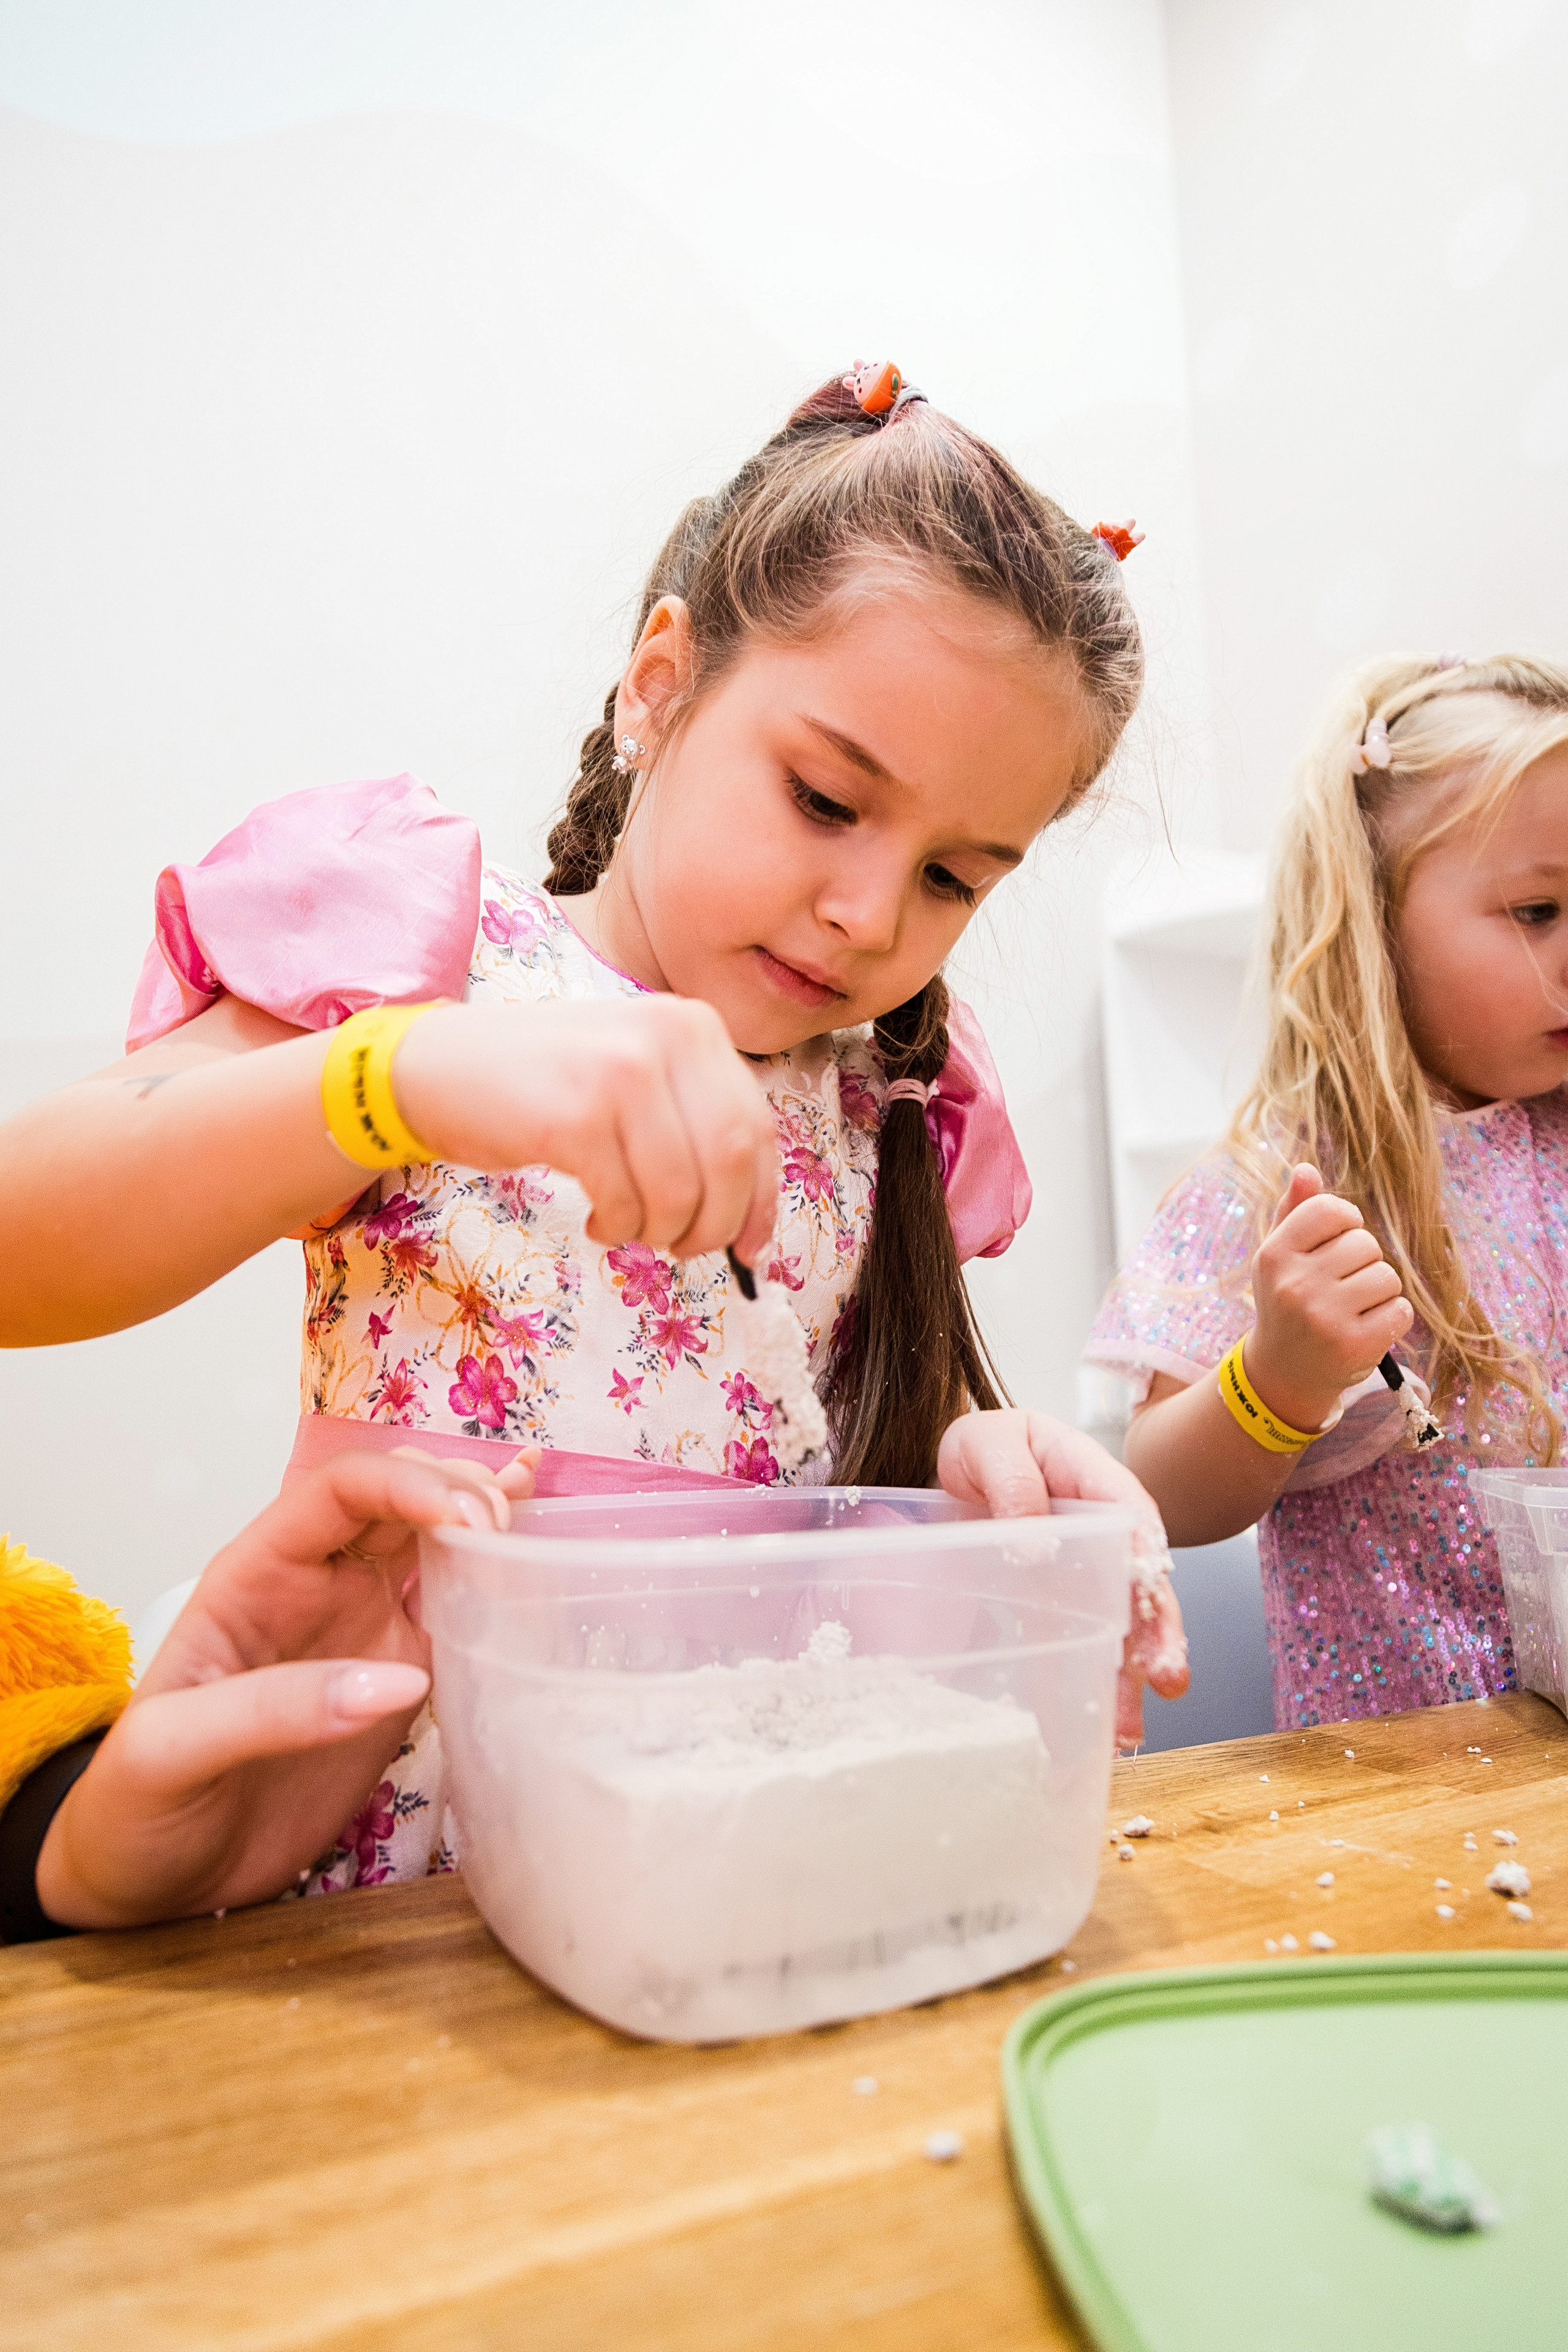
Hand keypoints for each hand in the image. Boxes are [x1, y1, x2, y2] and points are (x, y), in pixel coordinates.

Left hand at [35, 1448, 536, 1929]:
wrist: (152, 1881)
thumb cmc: (134, 1807)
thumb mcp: (170, 1752)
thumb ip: (269, 1711)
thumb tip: (396, 1680)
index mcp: (254, 1576)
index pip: (336, 1493)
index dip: (404, 1484)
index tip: (465, 1518)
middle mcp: (315, 1587)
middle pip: (397, 1500)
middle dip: (458, 1492)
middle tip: (507, 1531)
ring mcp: (359, 1632)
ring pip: (433, 1546)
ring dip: (484, 1520)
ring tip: (538, 1515)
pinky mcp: (396, 1686)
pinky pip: (453, 1618)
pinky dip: (496, 1584)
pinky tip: (536, 1554)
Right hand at [394, 997, 778, 1264]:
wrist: (434, 1066)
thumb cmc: (543, 1081)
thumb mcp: (636, 1073)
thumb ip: (695, 1121)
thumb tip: (751, 1220)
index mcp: (693, 1024)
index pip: (759, 1127)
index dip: (761, 1200)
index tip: (751, 1247)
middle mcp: (665, 1037)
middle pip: (731, 1164)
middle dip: (714, 1225)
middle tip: (682, 1247)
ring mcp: (620, 1073)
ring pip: (681, 1193)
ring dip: (657, 1231)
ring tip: (626, 1225)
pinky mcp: (575, 1117)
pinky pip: (625, 1203)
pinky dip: (617, 1226)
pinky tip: (595, 1216)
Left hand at [937, 1409, 1189, 1750]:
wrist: (957, 1471)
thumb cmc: (985, 1447)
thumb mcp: (988, 1443)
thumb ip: (1013, 1480)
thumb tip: (1036, 1544)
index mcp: (1094, 1480)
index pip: (1134, 1516)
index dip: (1148, 1554)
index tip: (1156, 1588)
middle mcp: (1103, 1536)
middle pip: (1138, 1587)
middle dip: (1156, 1637)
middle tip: (1167, 1681)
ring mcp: (1083, 1578)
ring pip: (1113, 1632)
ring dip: (1122, 1683)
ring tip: (1125, 1734)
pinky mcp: (1057, 1611)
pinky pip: (1073, 1652)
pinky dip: (1076, 1693)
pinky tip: (1076, 1736)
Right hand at [1247, 1164, 1411, 1431]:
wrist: (1283, 1373)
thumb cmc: (1287, 1303)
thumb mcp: (1280, 1258)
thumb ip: (1294, 1212)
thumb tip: (1306, 1169)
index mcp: (1274, 1255)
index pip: (1332, 1211)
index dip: (1346, 1222)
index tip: (1338, 1242)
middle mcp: (1295, 1284)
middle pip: (1364, 1243)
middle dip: (1363, 1261)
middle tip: (1341, 1286)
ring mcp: (1324, 1317)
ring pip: (1386, 1276)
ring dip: (1380, 1290)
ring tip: (1354, 1307)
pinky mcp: (1354, 1345)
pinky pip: (1400, 1310)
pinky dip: (1392, 1318)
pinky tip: (1367, 1328)